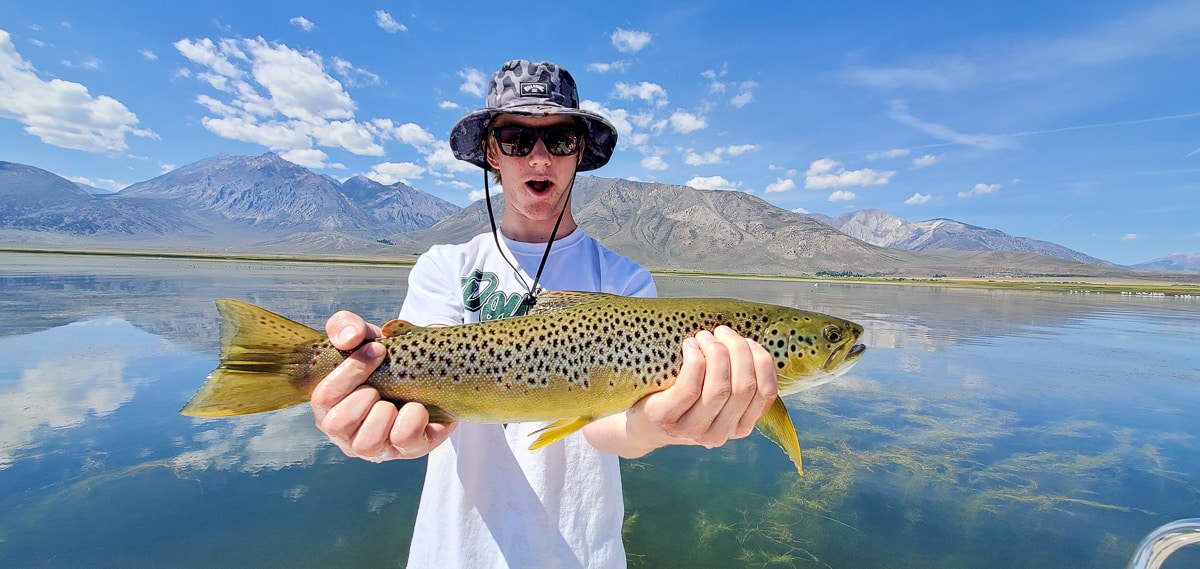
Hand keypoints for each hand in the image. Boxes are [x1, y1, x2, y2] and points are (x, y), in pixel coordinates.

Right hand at [310, 310, 455, 461]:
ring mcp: (376, 448)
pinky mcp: (409, 450)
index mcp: (328, 408)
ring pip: (367, 442)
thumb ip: (345, 327)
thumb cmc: (384, 359)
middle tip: (384, 380)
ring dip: (384, 412)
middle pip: (337, 425)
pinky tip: (417, 406)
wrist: (427, 368)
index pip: (323, 398)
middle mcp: (346, 434)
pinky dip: (414, 418)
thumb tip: (349, 338)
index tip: (377, 349)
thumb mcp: (363, 337)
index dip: (349, 372)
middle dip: (364, 395)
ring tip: (395, 400)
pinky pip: (405, 441)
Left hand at [626, 326, 777, 450]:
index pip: (765, 393)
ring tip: (704, 336)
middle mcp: (720, 434)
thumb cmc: (686, 400)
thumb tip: (751, 345)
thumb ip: (737, 380)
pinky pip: (690, 387)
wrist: (643, 423)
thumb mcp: (717, 397)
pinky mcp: (666, 418)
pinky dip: (694, 359)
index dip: (761, 361)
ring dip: (716, 353)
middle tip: (723, 332)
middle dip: (738, 351)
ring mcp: (692, 430)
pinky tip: (689, 345)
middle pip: (744, 387)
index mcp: (740, 427)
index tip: (748, 341)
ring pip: (719, 388)